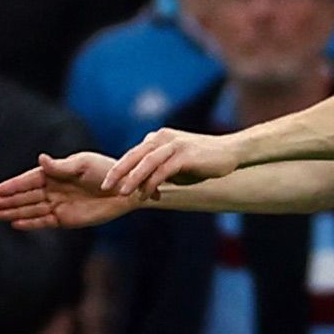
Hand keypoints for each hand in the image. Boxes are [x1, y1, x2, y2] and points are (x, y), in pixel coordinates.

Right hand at [0, 153, 139, 230]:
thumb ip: (61, 167)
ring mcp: (58, 204)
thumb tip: (41, 159)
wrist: (125, 191)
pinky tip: (16, 223)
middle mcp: (54, 189)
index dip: (14, 185)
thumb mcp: (83, 165)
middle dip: (9, 199)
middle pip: (27, 196)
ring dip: (14, 211)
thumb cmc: (106, 172)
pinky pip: (43, 221)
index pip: (30, 180)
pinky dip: (30, 222)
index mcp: (56, 172)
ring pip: (31, 209)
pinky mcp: (66, 219)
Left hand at [107, 127, 243, 197]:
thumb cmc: (201, 161)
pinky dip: (152, 183)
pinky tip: (146, 194)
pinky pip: (163, 170)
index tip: (105, 184)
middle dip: (117, 172)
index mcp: (157, 139)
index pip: (132, 154)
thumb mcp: (175, 165)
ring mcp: (174, 145)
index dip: (118, 169)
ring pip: (146, 162)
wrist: (229, 152)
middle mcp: (162, 138)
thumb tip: (141, 186)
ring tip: (121, 192)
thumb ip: (157, 171)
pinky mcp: (185, 154)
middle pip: (134, 155)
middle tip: (104, 187)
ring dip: (132, 178)